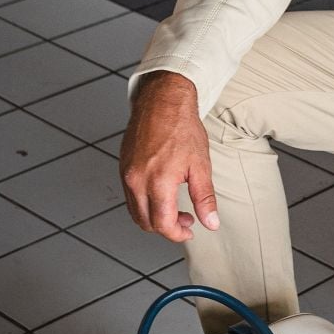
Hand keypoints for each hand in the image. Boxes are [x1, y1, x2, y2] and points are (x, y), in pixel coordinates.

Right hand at [120, 70, 218, 242]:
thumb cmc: (181, 127)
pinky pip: (130, 198)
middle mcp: (137, 180)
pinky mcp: (123, 168)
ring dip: (154, 218)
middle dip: (167, 228)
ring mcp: (127, 174)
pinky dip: (145, 205)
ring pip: (136, 213)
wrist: (162, 100)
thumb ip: (204, 198)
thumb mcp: (200, 166)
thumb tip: (211, 223)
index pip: (163, 224)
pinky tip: (161, 195)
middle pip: (146, 223)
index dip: (177, 234)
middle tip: (186, 219)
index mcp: (158, 181)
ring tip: (174, 208)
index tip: (189, 231)